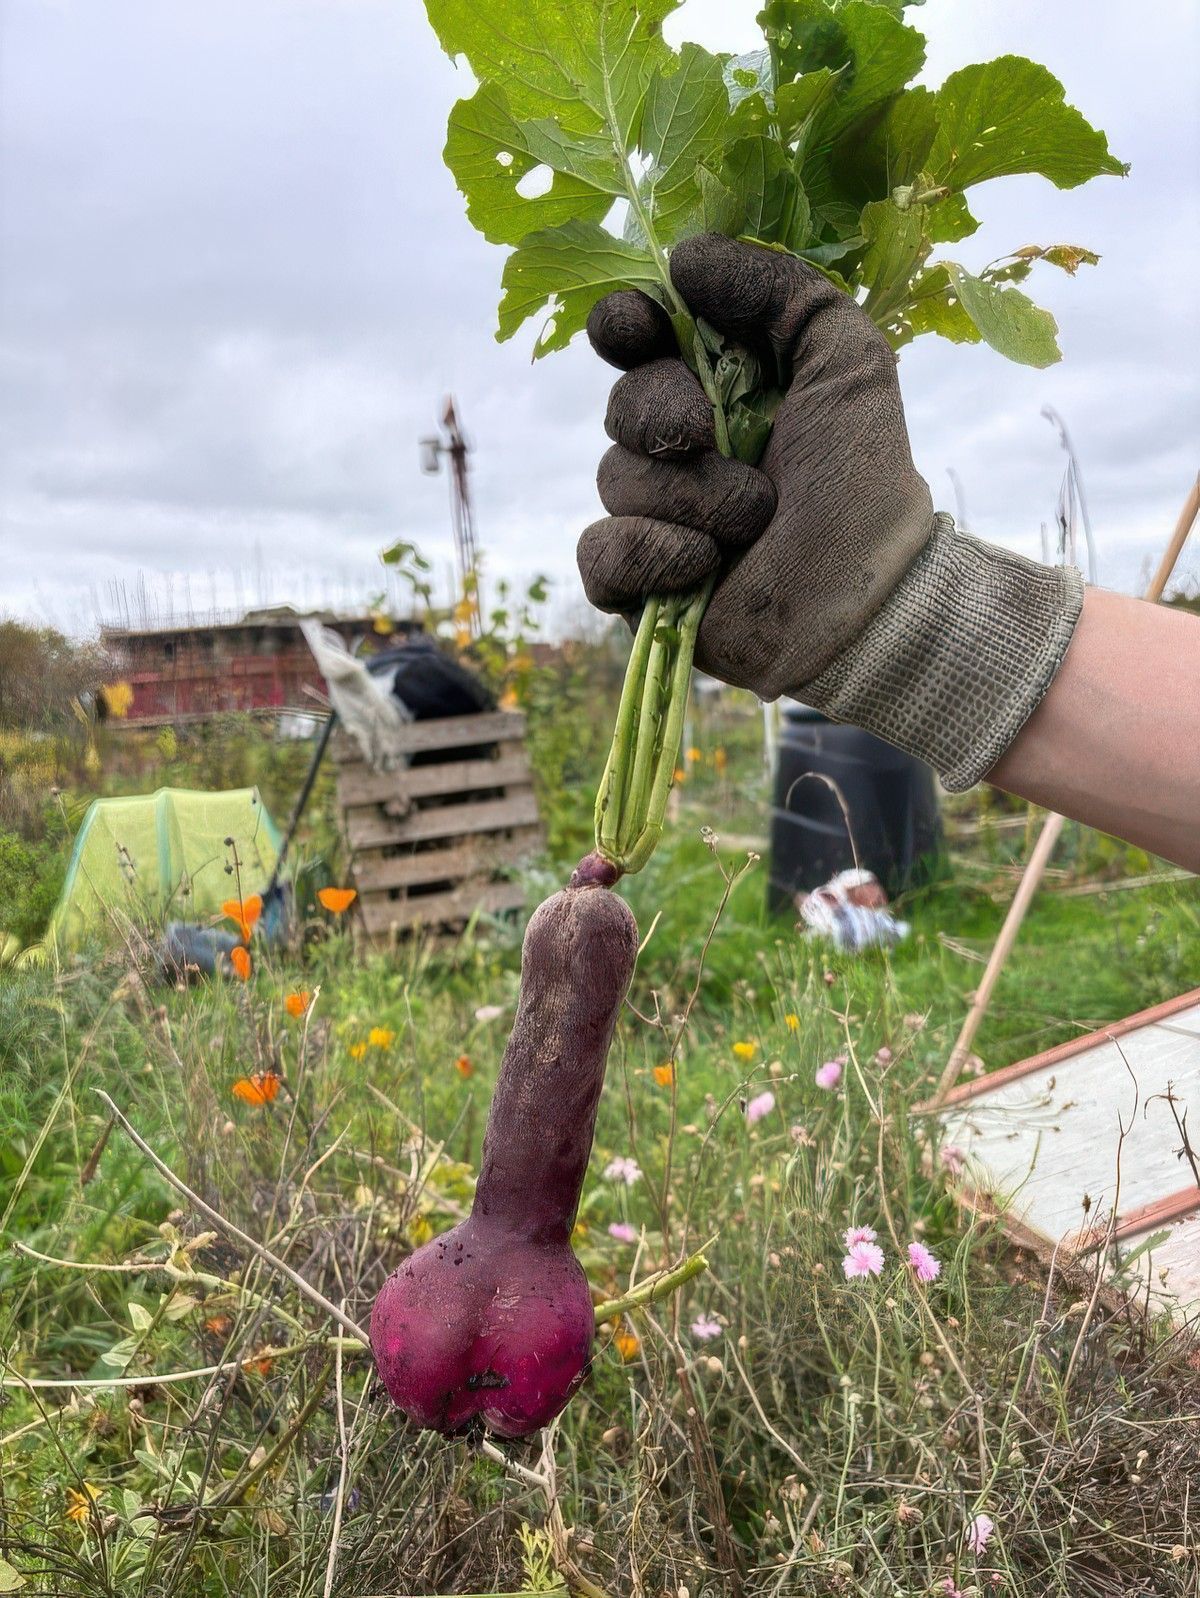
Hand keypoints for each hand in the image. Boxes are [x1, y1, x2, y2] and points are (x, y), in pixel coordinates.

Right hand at [578, 232, 934, 697]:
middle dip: (662, 411)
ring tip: (754, 519)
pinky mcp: (638, 583)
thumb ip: (780, 289)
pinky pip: (601, 551)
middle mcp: (678, 449)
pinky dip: (652, 553)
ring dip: (691, 496)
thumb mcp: (846, 358)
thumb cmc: (862, 477)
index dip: (624, 325)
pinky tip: (704, 567)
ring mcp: (654, 517)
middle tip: (711, 434)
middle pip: (620, 405)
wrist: (865, 595)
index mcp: (716, 388)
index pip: (637, 340)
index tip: (638, 325)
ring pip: (616, 479)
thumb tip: (683, 256)